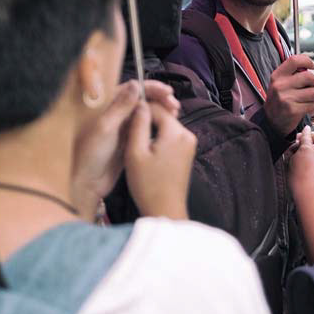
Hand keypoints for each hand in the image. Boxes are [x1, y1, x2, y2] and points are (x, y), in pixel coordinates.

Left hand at [71, 80, 180, 218]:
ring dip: (160, 112)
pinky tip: (166, 127)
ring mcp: (122, 128)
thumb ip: (121, 106)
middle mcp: (115, 113)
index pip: (132, 88)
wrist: (86, 183)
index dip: (152, 88)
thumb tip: (135, 84)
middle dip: (159, 100)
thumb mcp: (105, 127)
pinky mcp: (129, 141)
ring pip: (145, 114)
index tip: (167, 92)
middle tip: (174, 106)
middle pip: (141, 100)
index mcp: (106, 105)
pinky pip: (145, 129)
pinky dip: (157, 125)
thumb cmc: (88, 154)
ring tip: (174, 115)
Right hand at [124, 96, 195, 220]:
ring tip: (134, 141)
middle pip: (163, 116)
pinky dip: (158, 139)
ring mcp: (189, 145)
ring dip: (151, 130)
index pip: (156, 107)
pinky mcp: (187, 154)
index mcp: (176, 132)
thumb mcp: (136, 152)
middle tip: (127, 130)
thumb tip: (140, 103)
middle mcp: (188, 135)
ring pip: (166, 126)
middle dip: (146, 119)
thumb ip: (138, 124)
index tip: (123, 116)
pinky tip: (145, 150)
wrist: (165, 210)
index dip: (139, 108)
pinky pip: (171, 137)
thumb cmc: (147, 184)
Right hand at [264, 54, 313, 134]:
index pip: (294, 60)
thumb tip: (310, 66)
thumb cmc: (280, 99)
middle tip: (311, 87)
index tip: (313, 66)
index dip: (307, 61)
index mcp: (277, 76)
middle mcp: (280, 85)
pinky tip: (304, 107)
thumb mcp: (280, 83)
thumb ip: (292, 73)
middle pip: (309, 77)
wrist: (271, 121)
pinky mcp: (293, 110)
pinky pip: (312, 104)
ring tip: (306, 99)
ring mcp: (286, 98)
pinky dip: (312, 106)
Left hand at [289, 126, 313, 194]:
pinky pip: (292, 168)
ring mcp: (290, 166)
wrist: (309, 193)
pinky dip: (298, 168)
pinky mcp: (288, 176)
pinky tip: (306, 173)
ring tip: (311, 163)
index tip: (307, 127)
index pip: (305, 136)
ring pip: (294, 157)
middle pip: (298, 145)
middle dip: (305, 146)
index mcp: (306, 149)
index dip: (307, 131)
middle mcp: (295, 155)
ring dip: (302, 157)